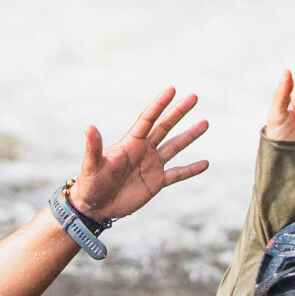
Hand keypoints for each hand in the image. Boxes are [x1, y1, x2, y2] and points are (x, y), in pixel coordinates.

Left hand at [68, 86, 209, 222]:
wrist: (95, 206)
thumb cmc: (90, 183)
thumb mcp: (92, 165)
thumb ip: (94, 147)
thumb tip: (88, 127)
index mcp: (130, 143)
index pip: (148, 119)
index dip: (159, 104)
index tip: (171, 89)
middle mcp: (143, 150)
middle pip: (164, 127)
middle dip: (179, 112)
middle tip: (194, 96)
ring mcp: (151, 165)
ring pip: (175, 147)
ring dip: (190, 135)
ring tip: (205, 122)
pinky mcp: (156, 182)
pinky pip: (177, 174)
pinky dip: (191, 169)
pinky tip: (205, 163)